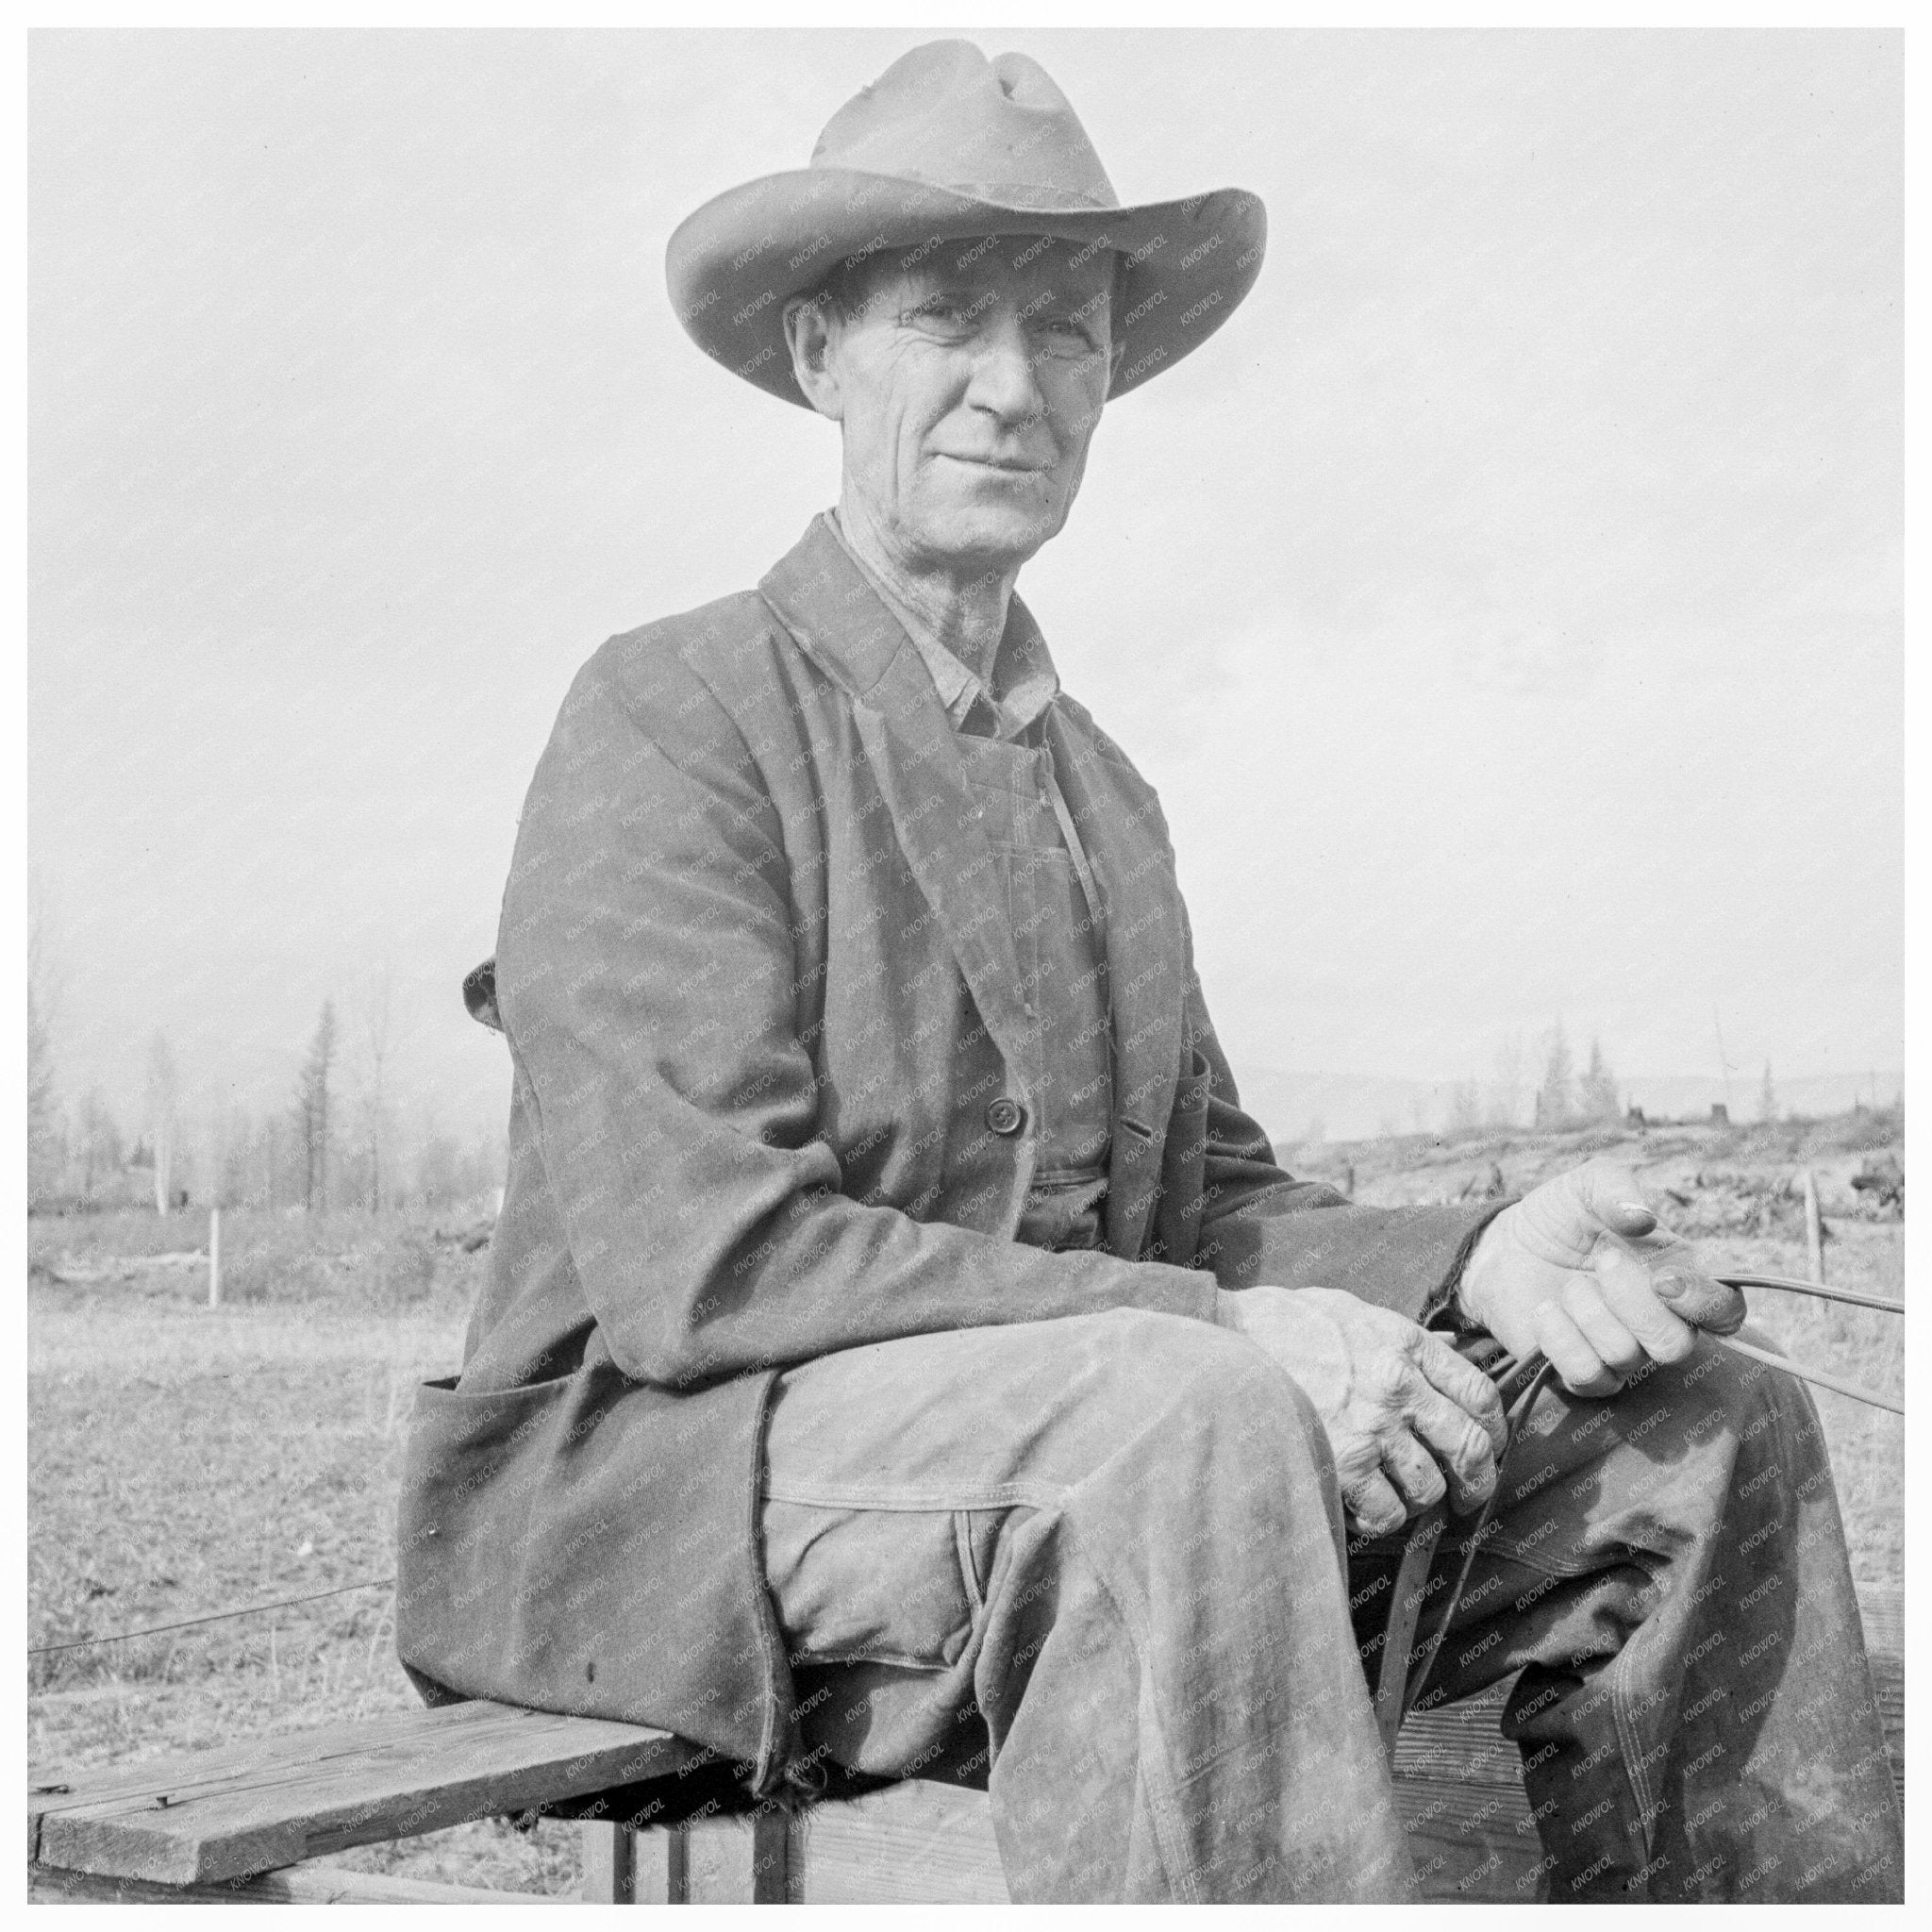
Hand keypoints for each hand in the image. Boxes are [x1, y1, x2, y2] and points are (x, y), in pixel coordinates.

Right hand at [1215, 1285, 1506, 1537]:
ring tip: (1403, 1497)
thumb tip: (1446, 1345)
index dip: (1495, 1429)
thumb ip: (1403, 1334)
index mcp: (1406, 1344)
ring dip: (1423, 1500)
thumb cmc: (1287, 1325)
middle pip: (1470, 1447)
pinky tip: (1366, 1506)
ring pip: (1430, 1486)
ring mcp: (1372, 1427)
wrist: (1229, 1343)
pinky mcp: (1342, 1463)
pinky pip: (1387, 1511)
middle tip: (1471, 1495)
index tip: (1490, 1445)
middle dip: (1478, 1481)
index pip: (1479, 1393)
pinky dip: (1382, 1517)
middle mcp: (1398, 1386)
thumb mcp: (1355, 1311)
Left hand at [1457, 1160, 1744, 1397]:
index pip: (1726, 1311)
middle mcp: (1658, 1323)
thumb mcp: (1587, 1184)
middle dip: (1635, 1303)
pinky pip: (1584, 1374)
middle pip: (1677, 1346)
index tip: (1663, 1277)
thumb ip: (1616, 1187)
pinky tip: (1546, 1308)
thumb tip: (1641, 1218)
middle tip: (1603, 1261)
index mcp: (1680, 1277)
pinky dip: (1559, 1337)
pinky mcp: (1580, 1372)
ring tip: (1570, 1283)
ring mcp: (1620, 1353)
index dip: (1705, 1303)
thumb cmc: (1562, 1214)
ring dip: (1589, 1311)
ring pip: (1625, 1356)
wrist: (1507, 1244)